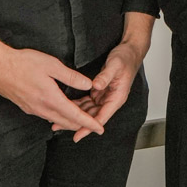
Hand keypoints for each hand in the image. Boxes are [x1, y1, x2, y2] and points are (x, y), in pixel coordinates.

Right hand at [0, 29, 102, 133]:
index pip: (75, 116)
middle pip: (66, 122)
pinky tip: (62, 110)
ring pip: (56, 120)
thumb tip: (88, 84)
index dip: (89, 123)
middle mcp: (41, 109)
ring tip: (82, 118)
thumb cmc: (24, 63)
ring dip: (70, 121)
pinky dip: (58, 116)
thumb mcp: (52, 65)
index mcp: (50, 99)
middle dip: (82, 125)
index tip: (100, 129)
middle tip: (95, 123)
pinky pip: (47, 116)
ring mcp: (33, 109)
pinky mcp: (26, 107)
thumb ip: (71, 77)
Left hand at [67, 12, 154, 141]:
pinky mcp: (100, 91)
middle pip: (92, 117)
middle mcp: (111, 100)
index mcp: (117, 98)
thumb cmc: (125, 58)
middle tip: (58, 126)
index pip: (101, 117)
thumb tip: (95, 86)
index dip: (88, 127)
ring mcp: (105, 96)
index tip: (78, 135)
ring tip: (57, 119)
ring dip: (74, 114)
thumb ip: (105, 76)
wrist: (129, 51)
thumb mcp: (115, 66)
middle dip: (77, 123)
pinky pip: (86, 102)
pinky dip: (76, 105)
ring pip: (88, 111)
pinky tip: (65, 105)